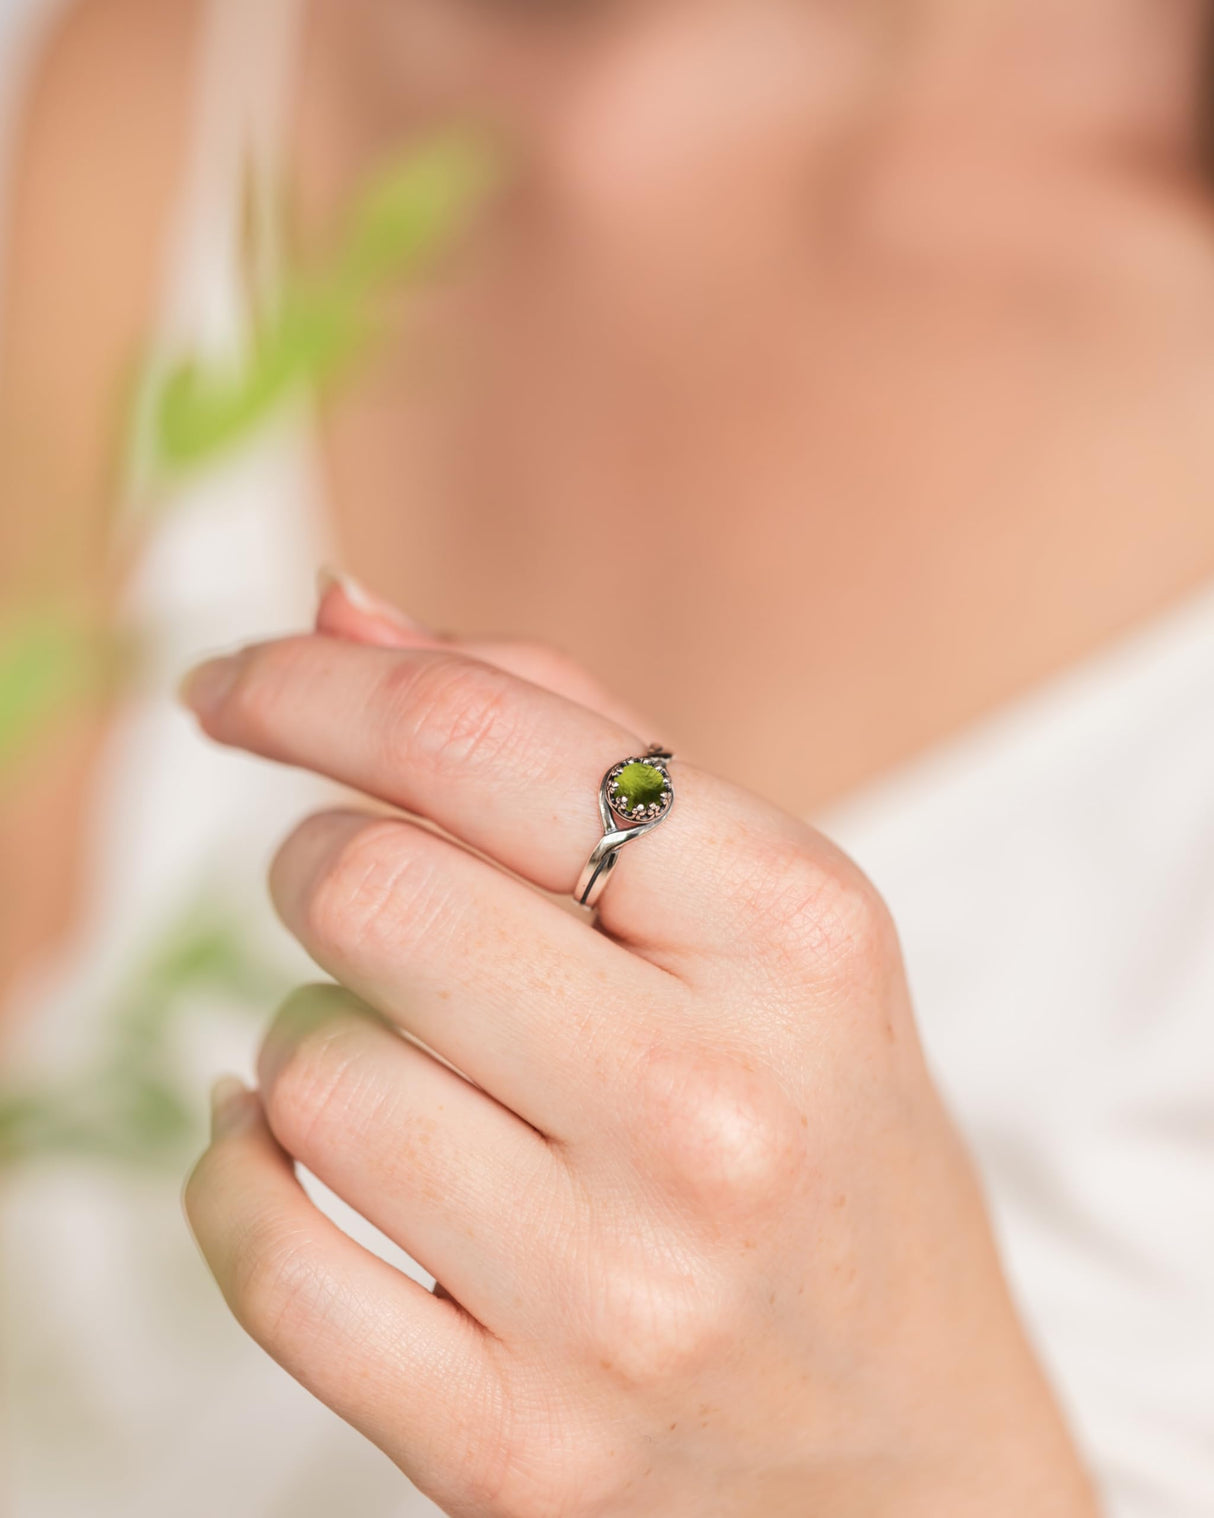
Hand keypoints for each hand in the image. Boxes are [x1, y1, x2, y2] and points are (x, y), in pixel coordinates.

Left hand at [182, 582, 1096, 1517]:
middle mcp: (719, 1113)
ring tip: (416, 1069)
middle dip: (324, 863)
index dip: (309, 690)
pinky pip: (263, 1261)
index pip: (475, 742)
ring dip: (313, 1040)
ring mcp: (620, 1300)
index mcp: (798, 933)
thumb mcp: (767, 914)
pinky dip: (236, 1179)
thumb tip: (334, 611)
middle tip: (366, 895)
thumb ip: (562, 734)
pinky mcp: (517, 1450)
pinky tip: (293, 1158)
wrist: (910, 1443)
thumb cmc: (823, 1132)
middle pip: (367, 888)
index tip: (231, 690)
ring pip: (305, 1071)